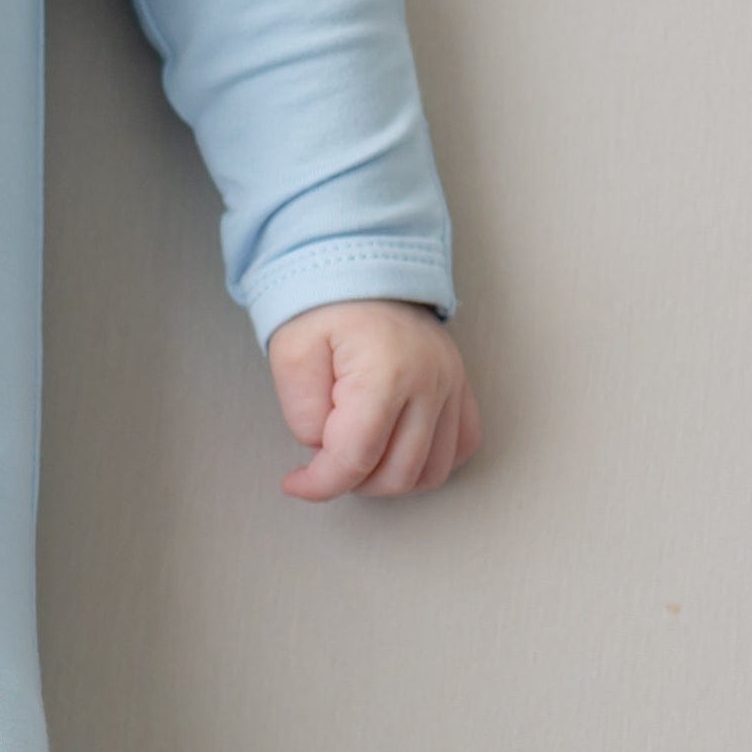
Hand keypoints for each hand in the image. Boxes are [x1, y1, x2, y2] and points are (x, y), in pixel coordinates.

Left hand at [268, 299, 479, 500]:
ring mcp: (452, 387)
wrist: (363, 267)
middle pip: (397, 473)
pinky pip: (459, 449)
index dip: (321, 483)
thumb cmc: (326, 305)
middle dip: (351, 481)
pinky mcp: (461, 389)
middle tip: (322, 461)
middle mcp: (431, 383)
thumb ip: (302, 413)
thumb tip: (325, 450)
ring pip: (430, 472)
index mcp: (386, 372)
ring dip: (388, 479)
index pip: (357, 457)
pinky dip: (427, 463)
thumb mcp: (290, 353)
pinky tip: (394, 450)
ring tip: (356, 454)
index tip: (297, 484)